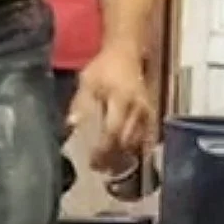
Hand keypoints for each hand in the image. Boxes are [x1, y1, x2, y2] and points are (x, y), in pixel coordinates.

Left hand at [67, 43, 154, 172]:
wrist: (126, 54)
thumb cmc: (104, 68)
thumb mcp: (87, 81)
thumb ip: (80, 104)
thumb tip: (71, 125)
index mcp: (121, 99)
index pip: (113, 131)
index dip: (104, 150)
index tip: (93, 162)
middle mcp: (138, 108)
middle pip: (127, 141)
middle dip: (113, 158)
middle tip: (99, 169)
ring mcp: (148, 112)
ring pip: (138, 143)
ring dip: (124, 156)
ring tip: (109, 166)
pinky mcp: (152, 114)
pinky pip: (147, 138)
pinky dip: (135, 149)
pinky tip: (125, 157)